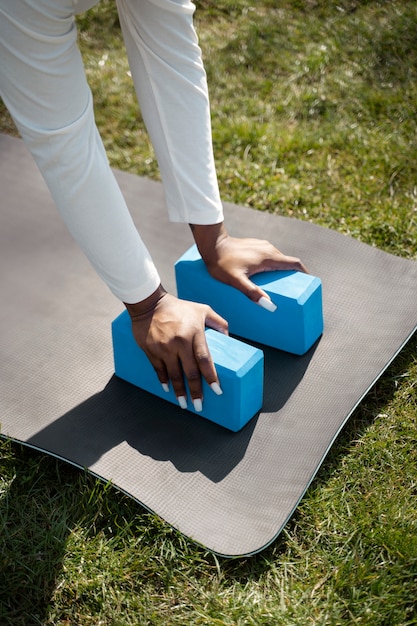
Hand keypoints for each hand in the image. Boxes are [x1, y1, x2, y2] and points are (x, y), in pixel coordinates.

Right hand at [124, 285, 227, 410]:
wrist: (149, 304)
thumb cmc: (178, 307)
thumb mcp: (202, 309)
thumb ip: (218, 321)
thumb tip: (228, 336)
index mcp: (194, 333)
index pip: (205, 360)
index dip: (211, 377)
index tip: (217, 390)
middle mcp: (179, 342)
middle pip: (190, 372)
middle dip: (196, 391)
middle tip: (199, 405)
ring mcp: (164, 348)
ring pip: (174, 375)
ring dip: (179, 391)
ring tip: (184, 403)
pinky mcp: (151, 350)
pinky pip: (159, 370)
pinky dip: (164, 381)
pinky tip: (168, 389)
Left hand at [190, 223, 307, 307]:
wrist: (211, 244)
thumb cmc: (222, 263)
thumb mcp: (236, 281)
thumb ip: (252, 292)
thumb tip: (269, 305)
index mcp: (269, 257)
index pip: (295, 263)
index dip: (304, 272)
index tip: (308, 282)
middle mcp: (269, 249)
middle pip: (287, 262)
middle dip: (292, 275)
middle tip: (292, 290)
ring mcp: (262, 246)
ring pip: (278, 259)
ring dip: (281, 270)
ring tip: (278, 285)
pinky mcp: (256, 245)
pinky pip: (270, 256)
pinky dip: (272, 266)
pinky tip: (264, 275)